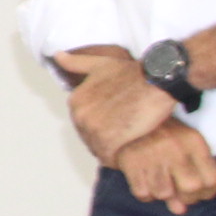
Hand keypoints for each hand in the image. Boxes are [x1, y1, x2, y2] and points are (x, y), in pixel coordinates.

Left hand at [66, 55, 180, 166]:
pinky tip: (132, 149)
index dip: (102, 125)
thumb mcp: (100, 64)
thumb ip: (77, 63)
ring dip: (114, 149)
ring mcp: (94, 130)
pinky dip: (119, 158)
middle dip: (107, 137)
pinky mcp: (110, 142)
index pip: (84, 123)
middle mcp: (80, 117)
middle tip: (127, 132)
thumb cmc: (133, 73)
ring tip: (131, 141)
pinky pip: (110, 158)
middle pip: (91, 137)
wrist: (158, 81)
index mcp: (76, 102)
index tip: (117, 123)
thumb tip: (58, 56)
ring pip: (100, 149)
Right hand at [117, 119, 215, 214]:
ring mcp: (152, 155)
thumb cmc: (161, 135)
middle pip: (191, 189)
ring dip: (162, 194)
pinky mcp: (131, 162)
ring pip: (164, 194)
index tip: (200, 192)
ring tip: (160, 183)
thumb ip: (192, 175)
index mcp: (193, 141)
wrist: (126, 117)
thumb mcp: (184, 146)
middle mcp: (175, 148)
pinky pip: (142, 193)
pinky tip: (146, 182)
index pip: (212, 179)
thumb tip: (180, 210)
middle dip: (187, 197)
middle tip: (180, 193)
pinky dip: (145, 194)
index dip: (208, 192)